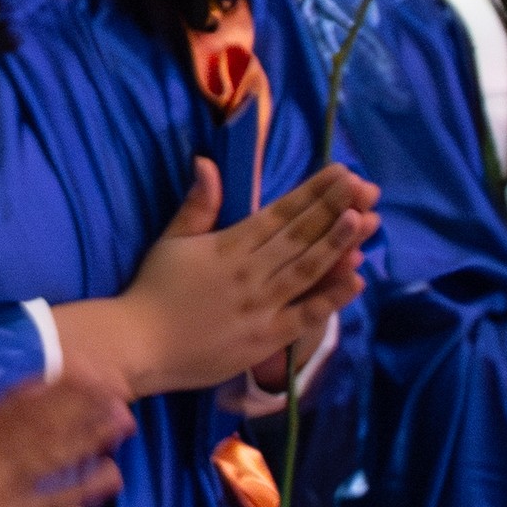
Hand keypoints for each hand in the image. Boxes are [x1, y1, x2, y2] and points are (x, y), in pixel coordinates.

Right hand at [0, 372, 130, 506]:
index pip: (14, 407)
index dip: (49, 388)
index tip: (78, 368)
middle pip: (42, 428)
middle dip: (80, 405)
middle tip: (114, 385)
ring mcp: (4, 497)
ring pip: (54, 460)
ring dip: (90, 438)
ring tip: (122, 419)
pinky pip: (55, 503)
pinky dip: (84, 488)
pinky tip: (111, 473)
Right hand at [97, 161, 381, 396]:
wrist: (140, 344)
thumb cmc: (154, 290)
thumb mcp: (171, 240)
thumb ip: (197, 204)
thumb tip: (207, 163)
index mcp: (228, 245)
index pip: (279, 213)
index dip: (312, 192)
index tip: (340, 173)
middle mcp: (251, 270)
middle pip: (300, 235)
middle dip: (335, 208)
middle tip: (367, 187)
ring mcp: (263, 304)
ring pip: (308, 268)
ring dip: (339, 243)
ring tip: (367, 220)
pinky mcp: (269, 336)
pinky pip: (306, 314)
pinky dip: (332, 296)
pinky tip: (356, 278)